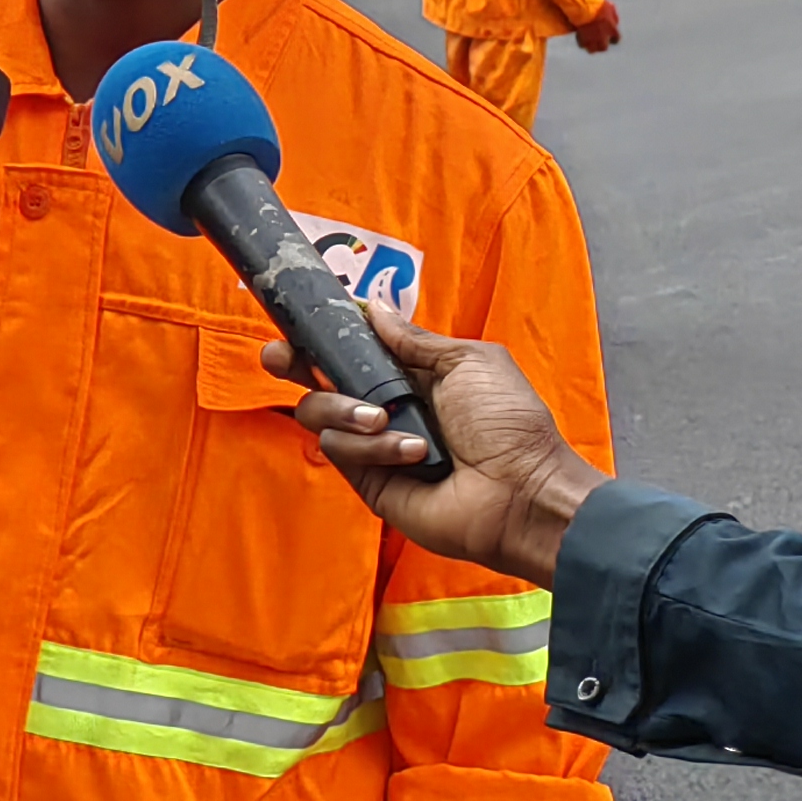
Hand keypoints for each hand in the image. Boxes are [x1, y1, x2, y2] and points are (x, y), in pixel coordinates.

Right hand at [274, 303, 598, 581]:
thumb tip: (374, 309)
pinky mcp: (367, 480)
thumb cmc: (508, 423)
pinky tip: (412, 453)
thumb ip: (414, 340)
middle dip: (296, 364)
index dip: (323, 336)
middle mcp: (386, 407)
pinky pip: (339, 450)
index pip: (353, 350)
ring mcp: (372, 445)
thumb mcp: (467, 362)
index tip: (299, 324)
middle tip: (281, 359)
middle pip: (319, 380)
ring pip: (320, 413)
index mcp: (412, 375)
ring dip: (349, 410)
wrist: (520, 490)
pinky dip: (372, 446)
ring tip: (387, 420)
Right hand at [573, 0, 621, 55]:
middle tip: (599, 42)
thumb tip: (614, 21)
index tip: (611, 37)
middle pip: (603, 48)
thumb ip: (613, 16)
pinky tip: (581, 38)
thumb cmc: (599, 6)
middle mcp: (603, 37)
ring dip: (591, 46)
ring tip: (589, 42)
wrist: (585, 8)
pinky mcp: (582, 39)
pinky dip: (582, 43)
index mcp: (612, 29)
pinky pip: (582, 45)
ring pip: (592, 50)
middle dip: (602, 46)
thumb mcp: (610, 8)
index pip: (616, 40)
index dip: (613, 39)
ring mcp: (592, 39)